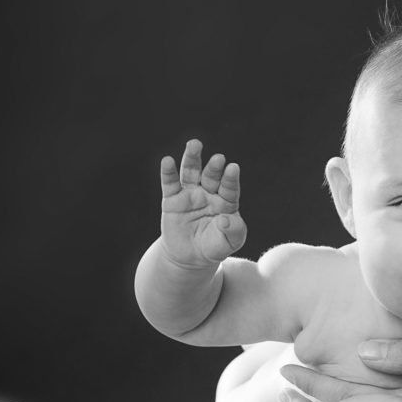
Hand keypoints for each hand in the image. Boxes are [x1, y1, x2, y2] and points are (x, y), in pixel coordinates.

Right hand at [159, 139, 246, 267]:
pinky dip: (168, 172)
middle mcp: (209, 193)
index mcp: (226, 201)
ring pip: (191, 173)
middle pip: (211, 176)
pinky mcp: (172, 199)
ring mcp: (190, 194)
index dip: (230, 179)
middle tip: (219, 158)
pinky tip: (167, 161)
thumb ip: (233, 231)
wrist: (190, 257)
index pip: (229, 188)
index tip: (233, 168)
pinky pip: (170, 184)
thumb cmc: (215, 246)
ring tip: (195, 144)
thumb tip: (225, 219)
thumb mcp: (229, 242)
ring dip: (192, 158)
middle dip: (214, 167)